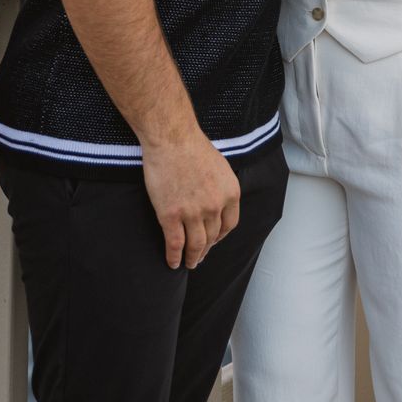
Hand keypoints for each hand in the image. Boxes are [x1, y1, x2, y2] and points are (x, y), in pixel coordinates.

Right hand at [141, 129, 240, 270]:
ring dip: (193, 258)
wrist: (171, 138)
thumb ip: (221, 187)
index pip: (229, 225)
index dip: (220, 236)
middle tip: (200, 256)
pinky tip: (172, 262)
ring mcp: (193, 213)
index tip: (213, 241)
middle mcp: (215, 206)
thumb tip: (218, 203)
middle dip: (206, 249)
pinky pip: (175, 244)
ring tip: (189, 263)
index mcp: (230, 193)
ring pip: (195, 245)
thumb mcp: (220, 166)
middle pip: (212, 237)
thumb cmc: (193, 146)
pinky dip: (174, 257)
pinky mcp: (170, 216)